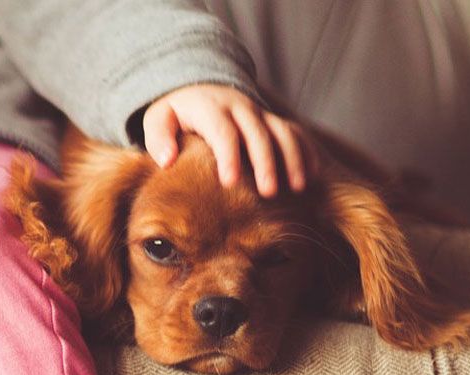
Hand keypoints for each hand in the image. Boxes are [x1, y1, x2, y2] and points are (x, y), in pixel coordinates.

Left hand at [142, 84, 316, 197]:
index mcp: (210, 108)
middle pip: (258, 134)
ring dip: (293, 158)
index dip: (228, 157)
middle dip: (266, 163)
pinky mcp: (272, 120)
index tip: (229, 182)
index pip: (223, 132)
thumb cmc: (175, 112)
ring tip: (297, 187)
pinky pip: (295, 132)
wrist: (197, 86)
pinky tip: (311, 176)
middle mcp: (240, 108)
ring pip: (283, 131)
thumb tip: (166, 160)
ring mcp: (259, 113)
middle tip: (269, 193)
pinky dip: (306, 151)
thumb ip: (158, 138)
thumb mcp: (158, 118)